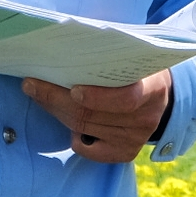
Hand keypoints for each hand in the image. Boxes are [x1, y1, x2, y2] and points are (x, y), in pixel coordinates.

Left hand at [18, 69, 173, 163]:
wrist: (162, 98)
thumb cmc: (139, 71)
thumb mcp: (134, 57)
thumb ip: (110, 54)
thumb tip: (68, 43)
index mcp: (152, 89)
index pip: (126, 99)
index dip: (97, 96)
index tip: (72, 88)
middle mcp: (146, 118)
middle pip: (93, 114)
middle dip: (57, 99)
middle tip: (32, 86)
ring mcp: (135, 139)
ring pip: (84, 128)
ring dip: (58, 112)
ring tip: (41, 96)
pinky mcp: (124, 153)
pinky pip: (88, 150)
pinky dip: (74, 136)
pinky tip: (69, 121)